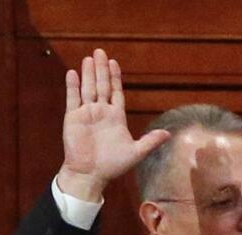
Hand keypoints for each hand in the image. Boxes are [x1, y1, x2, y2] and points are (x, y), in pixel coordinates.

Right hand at [57, 48, 170, 201]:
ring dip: (88, 73)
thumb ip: (150, 141)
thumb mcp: (136, 152)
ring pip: (88, 88)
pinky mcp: (73, 119)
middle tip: (100, 52)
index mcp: (116, 117)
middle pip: (102, 85)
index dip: (115, 78)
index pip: (116, 92)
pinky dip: (73, 86)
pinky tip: (73, 73)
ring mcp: (86, 114)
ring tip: (89, 58)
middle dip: (101, 69)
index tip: (114, 63)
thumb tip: (168, 134)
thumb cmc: (113, 165)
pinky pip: (73, 99)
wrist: (91, 175)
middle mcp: (101, 112)